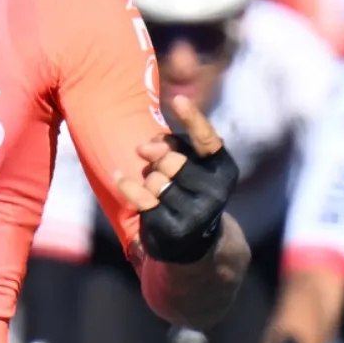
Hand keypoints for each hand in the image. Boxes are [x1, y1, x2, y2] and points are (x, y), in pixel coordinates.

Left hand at [129, 96, 238, 265]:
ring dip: (148, 179)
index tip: (178, 99)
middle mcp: (216, 194)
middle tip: (155, 164)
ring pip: (155, 180)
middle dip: (157, 158)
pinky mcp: (173, 230)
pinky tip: (118, 177)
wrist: (192, 243)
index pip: (208, 140)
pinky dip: (126, 185)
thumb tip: (146, 147)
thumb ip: (173, 146)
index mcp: (224, 170)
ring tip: (156, 189)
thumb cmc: (187, 189)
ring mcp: (196, 215)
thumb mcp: (190, 163)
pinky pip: (140, 197)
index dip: (193, 118)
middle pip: (172, 159)